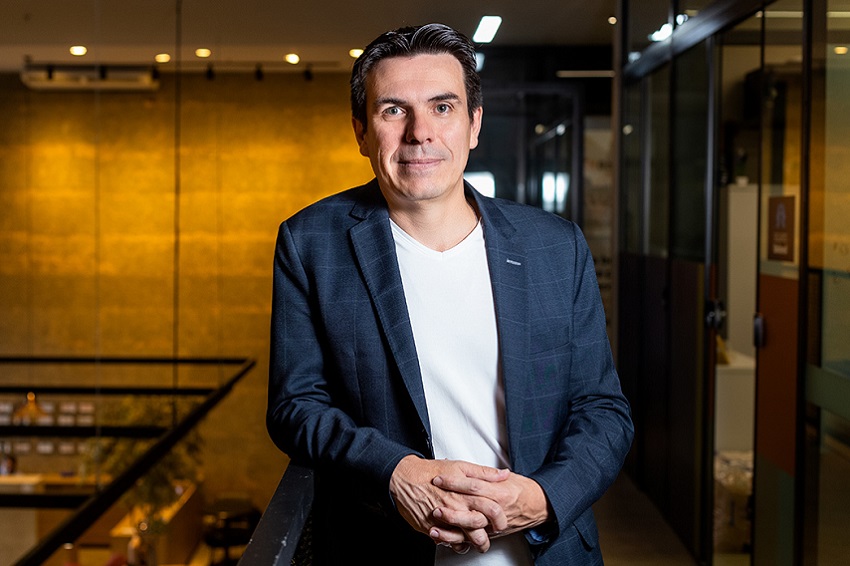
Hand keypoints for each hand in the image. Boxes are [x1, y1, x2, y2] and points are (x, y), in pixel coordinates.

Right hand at [389, 455, 509, 552]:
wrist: (405, 478)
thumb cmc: (431, 472)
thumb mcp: (460, 466)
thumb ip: (484, 473)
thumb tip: (503, 474)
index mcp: (465, 494)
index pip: (491, 509)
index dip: (500, 517)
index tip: (502, 519)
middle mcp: (455, 509)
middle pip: (479, 529)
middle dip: (489, 536)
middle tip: (491, 536)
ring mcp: (443, 521)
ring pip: (464, 540)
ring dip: (473, 544)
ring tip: (479, 543)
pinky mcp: (431, 528)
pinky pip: (447, 543)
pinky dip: (455, 545)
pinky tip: (460, 542)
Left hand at [429, 468, 549, 539]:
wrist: (537, 506)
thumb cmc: (522, 490)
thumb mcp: (505, 477)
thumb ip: (487, 474)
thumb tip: (469, 468)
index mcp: (498, 492)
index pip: (473, 485)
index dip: (455, 481)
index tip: (439, 478)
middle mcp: (496, 510)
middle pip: (470, 507)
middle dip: (450, 503)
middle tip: (434, 498)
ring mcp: (492, 524)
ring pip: (470, 527)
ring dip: (451, 524)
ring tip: (435, 519)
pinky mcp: (490, 534)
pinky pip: (472, 539)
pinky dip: (456, 539)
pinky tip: (442, 536)